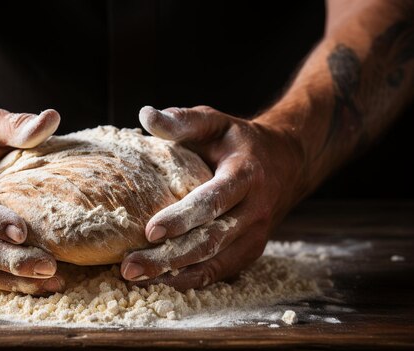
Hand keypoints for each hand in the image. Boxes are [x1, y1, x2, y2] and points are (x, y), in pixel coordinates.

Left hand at [121, 105, 305, 290]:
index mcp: (246, 176)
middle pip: (210, 241)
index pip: (213, 201)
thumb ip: (184, 120)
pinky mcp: (250, 252)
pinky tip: (158, 282)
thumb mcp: (216, 123)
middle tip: (130, 267)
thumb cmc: (239, 142)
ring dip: (173, 275)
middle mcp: (254, 211)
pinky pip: (218, 272)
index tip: (150, 231)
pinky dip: (188, 280)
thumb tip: (145, 114)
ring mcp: (255, 236)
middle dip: (168, 257)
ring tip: (136, 279)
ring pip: (213, 264)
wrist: (287, 163)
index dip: (182, 218)